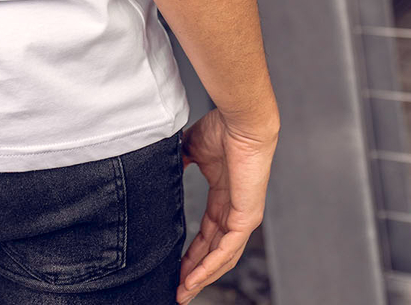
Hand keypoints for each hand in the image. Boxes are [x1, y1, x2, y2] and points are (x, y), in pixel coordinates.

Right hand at [175, 108, 278, 302]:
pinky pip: (228, 250)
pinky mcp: (247, 218)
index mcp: (223, 197)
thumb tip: (163, 167)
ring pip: (222, 257)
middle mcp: (235, 211)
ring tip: (183, 291)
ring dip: (202, 276)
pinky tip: (195, 278)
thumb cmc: (222, 128)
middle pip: (214, 252)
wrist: (240, 121)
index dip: (191, 252)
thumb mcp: (192, 149)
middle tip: (178, 290)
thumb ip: (180, 161)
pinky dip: (211, 266)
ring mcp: (243, 217)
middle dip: (195, 272)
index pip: (207, 234)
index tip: (175, 267)